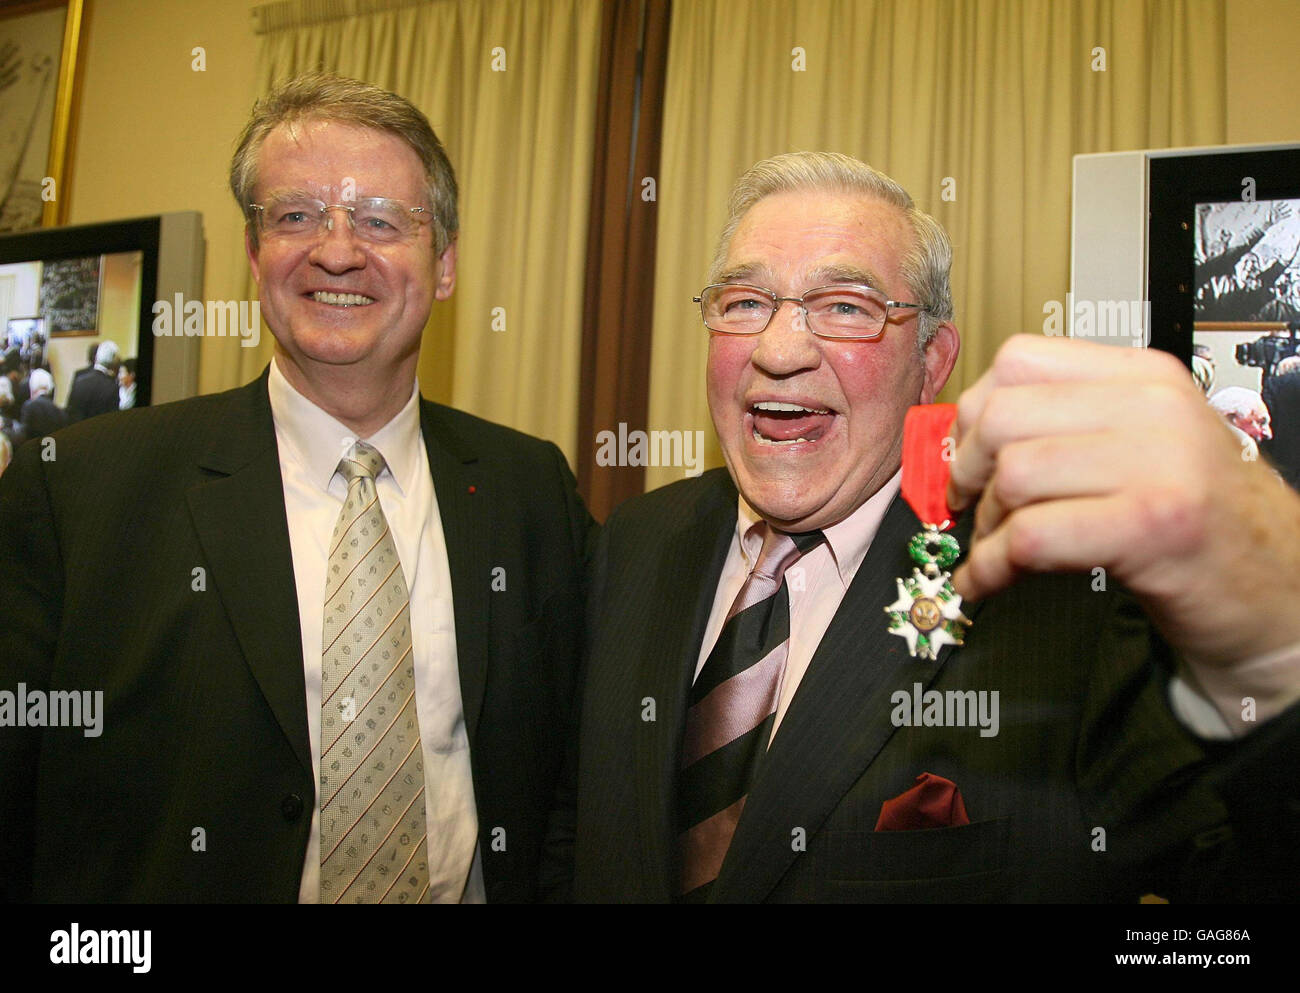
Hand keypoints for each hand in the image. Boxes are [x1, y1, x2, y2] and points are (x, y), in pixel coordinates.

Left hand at [945, 334, 1299, 668]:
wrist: (1280, 591)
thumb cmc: (1200, 523)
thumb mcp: (1145, 447)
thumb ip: (1071, 427)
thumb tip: (969, 436)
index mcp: (1144, 376)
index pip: (1020, 360)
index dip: (975, 412)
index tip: (969, 453)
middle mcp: (1153, 409)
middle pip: (1003, 416)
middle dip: (969, 471)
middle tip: (969, 506)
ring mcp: (1158, 465)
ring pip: (1013, 476)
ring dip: (984, 526)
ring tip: (994, 550)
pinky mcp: (1151, 526)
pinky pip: (1031, 537)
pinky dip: (992, 567)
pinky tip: (988, 582)